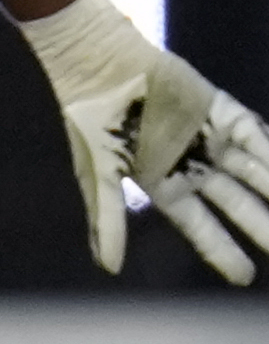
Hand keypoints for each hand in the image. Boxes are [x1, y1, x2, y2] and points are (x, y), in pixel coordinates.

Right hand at [21, 0, 268, 281]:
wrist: (97, 66)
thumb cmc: (93, 121)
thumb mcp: (99, 175)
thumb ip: (108, 220)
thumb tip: (108, 269)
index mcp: (161, 182)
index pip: (200, 223)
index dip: (222, 249)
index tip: (244, 276)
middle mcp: (190, 162)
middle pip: (235, 202)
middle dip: (261, 227)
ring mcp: (207, 136)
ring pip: (251, 171)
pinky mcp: (219, 109)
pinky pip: (254, 135)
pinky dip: (268, 154)